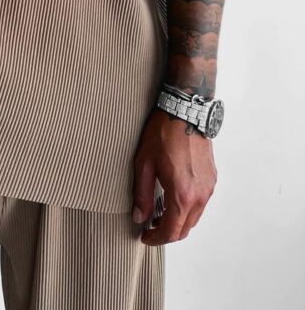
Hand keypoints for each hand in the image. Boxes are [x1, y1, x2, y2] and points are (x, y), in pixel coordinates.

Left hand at [132, 107, 217, 244]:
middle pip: (185, 229)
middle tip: (149, 226)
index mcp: (182, 194)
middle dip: (167, 232)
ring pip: (194, 217)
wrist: (185, 111)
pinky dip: (188, 208)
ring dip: (178, 221)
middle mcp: (200, 195)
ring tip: (159, 212)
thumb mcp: (144, 164)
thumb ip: (142, 194)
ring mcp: (208, 187)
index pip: (171, 231)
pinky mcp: (212, 179)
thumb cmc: (163, 133)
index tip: (144, 236)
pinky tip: (173, 198)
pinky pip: (201, 203)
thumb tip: (139, 217)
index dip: (156, 238)